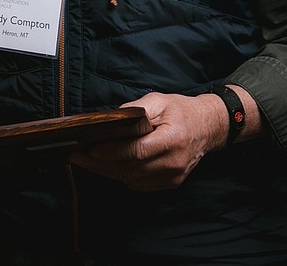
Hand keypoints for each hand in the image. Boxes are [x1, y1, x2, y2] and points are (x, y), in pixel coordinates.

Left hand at [68, 92, 225, 191]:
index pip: (137, 151)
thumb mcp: (159, 101)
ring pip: (133, 179)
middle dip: (101, 164)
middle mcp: (174, 162)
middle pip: (131, 169)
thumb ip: (135, 109)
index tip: (91, 148)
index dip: (112, 152)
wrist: (209, 127)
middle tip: (77, 156)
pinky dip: (122, 176)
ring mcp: (174, 176)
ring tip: (86, 161)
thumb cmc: (182, 111)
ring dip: (108, 172)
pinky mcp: (171, 183)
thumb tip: (111, 119)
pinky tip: (108, 167)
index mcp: (173, 139)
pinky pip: (140, 184)